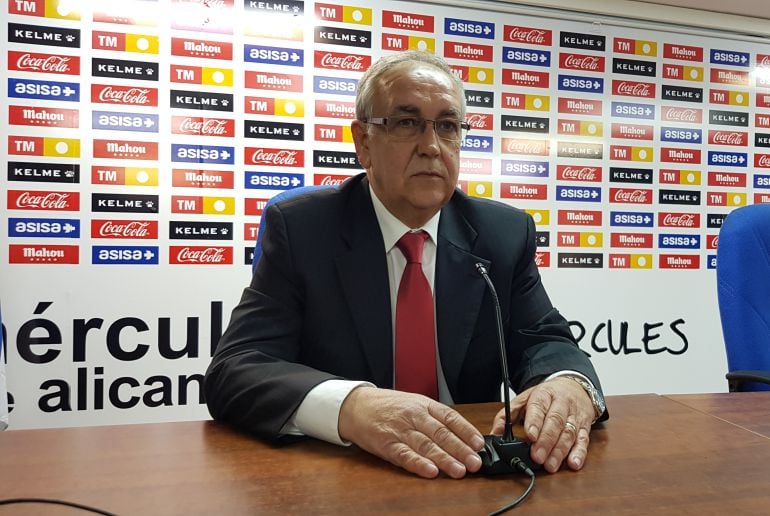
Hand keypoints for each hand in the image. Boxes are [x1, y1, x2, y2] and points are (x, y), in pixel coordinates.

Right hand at [338, 386, 484, 478]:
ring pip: (426, 445)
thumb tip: (462, 437)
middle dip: (460, 449)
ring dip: (444, 459)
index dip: (466, 431)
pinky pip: (405, 455)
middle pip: (441, 433)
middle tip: (474, 463)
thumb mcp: (414, 403)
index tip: (479, 444)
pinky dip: (418, 464)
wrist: (356, 405)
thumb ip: (435, 419)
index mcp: (423, 405)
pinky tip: (430, 472)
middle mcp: (414, 416)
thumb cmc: (388, 406)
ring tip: (459, 470)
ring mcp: (400, 430)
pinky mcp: (387, 444)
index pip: (450, 417)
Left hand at [490, 377, 594, 472]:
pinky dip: (580, 453)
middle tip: (537, 457)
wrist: (573, 386)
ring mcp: (574, 415)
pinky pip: (584, 440)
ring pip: (569, 433)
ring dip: (560, 451)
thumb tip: (495, 432)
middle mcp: (561, 403)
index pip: (538, 407)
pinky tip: (573, 463)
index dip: (534, 422)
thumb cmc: (547, 396)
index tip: (530, 436)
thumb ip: (508, 415)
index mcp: (544, 394)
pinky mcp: (585, 426)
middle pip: (555, 422)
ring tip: (550, 465)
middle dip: (546, 441)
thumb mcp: (525, 399)